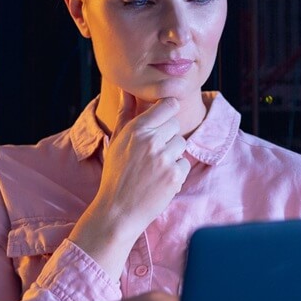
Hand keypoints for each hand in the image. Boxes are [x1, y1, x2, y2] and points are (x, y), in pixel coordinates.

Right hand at [69, 92, 192, 275]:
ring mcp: (164, 159)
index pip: (168, 105)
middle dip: (168, 136)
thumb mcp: (116, 141)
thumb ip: (125, 112)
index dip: (168, 111)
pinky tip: (159, 181)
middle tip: (152, 153)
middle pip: (176, 124)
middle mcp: (152, 141)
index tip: (163, 120)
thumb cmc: (116, 174)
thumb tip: (127, 88)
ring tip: (154, 168)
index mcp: (137, 129)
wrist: (117, 211)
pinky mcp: (175, 176)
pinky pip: (185, 164)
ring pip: (181, 144)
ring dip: (172, 154)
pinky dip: (176, 173)